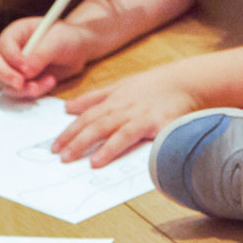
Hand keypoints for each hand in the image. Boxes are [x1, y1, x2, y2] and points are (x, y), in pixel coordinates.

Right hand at [0, 15, 100, 98]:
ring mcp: (14, 67)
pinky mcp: (21, 82)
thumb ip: (40, 54)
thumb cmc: (68, 38)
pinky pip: (17, 92)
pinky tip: (49, 83)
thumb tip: (25, 73)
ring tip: (47, 82)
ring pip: (4, 82)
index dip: (12, 58)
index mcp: (15, 33)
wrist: (78, 50)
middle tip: (21, 84)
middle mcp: (10, 50)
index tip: (26, 69)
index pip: (3, 45)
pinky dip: (31, 93)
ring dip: (22, 88)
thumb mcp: (57, 41)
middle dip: (6, 76)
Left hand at [52, 69, 200, 166]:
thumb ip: (95, 98)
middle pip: (93, 123)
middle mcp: (122, 106)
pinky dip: (113, 148)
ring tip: (76, 160)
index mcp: (114, 99)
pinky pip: (129, 137)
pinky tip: (101, 160)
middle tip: (58, 156)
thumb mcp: (122, 86)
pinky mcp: (154, 123)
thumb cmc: (156, 86)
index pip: (86, 115)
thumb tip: (68, 107)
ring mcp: (137, 114)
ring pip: (107, 129)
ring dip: (89, 144)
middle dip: (73, 139)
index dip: (69, 130)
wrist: (188, 81)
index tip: (55, 145)